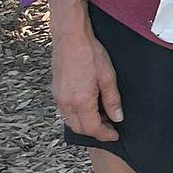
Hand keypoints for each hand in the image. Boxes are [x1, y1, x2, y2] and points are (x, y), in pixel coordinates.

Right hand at [51, 19, 122, 140]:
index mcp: (80, 100)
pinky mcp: (55, 91)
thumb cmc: (89, 53)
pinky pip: (66, 111)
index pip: (92, 128)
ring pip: (71, 121)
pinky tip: (89, 108)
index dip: (105, 135)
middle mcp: (66, 102)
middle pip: (79, 128)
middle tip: (110, 127)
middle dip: (95, 132)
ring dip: (86, 124)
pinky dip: (78, 116)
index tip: (115, 135)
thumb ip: (112, 100)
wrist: (70, 37)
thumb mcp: (108, 76)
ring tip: (102, 117)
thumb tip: (117, 117)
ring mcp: (58, 97)